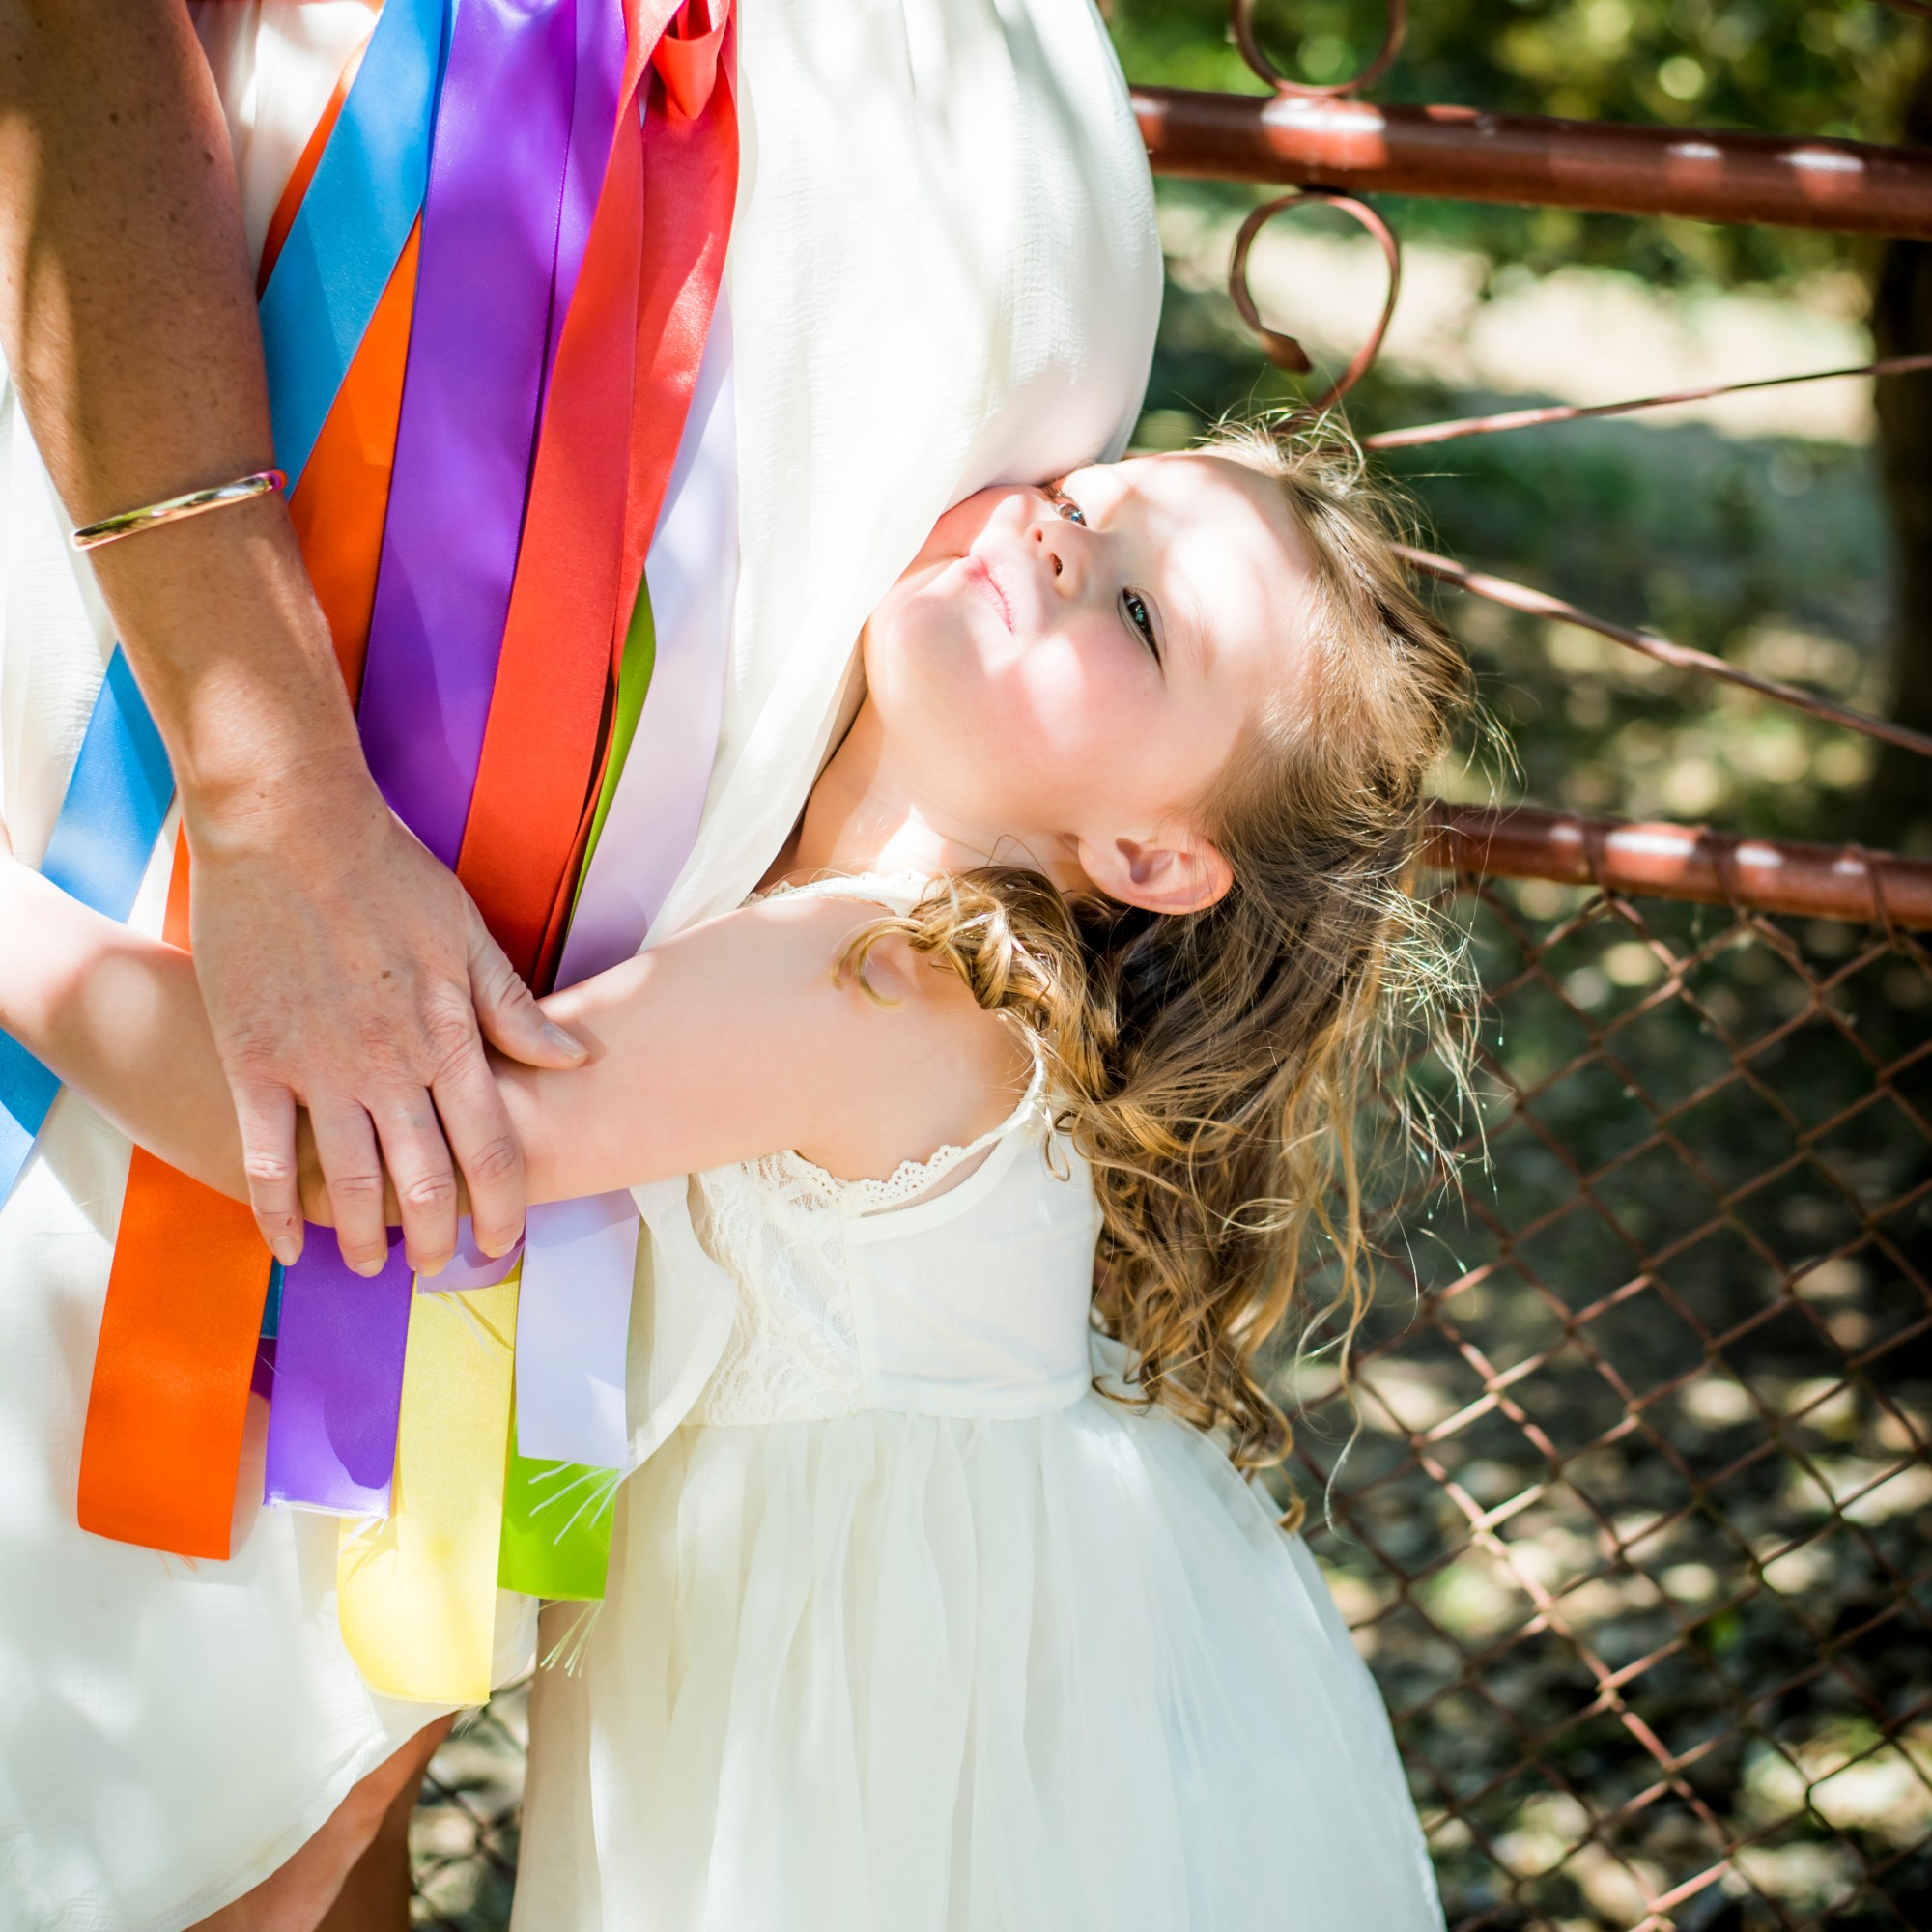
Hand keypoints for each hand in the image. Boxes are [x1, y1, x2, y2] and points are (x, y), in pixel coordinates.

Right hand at [187, 760, 585, 1274]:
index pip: (491, 1150)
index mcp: (449, 1040)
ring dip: (366, 1238)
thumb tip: (576, 1059)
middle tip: (444, 1272)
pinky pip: (265, 1156)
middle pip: (426, 1184)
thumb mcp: (469, 936)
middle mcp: (389, 1069)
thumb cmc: (388, 874)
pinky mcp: (252, 1062)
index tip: (506, 1242)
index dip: (503, 1208)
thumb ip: (515, 1009)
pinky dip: (278, 1211)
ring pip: (351, 1184)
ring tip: (373, 1269)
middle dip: (441, 1241)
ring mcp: (318, 1070)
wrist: (290, 828)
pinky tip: (290, 1247)